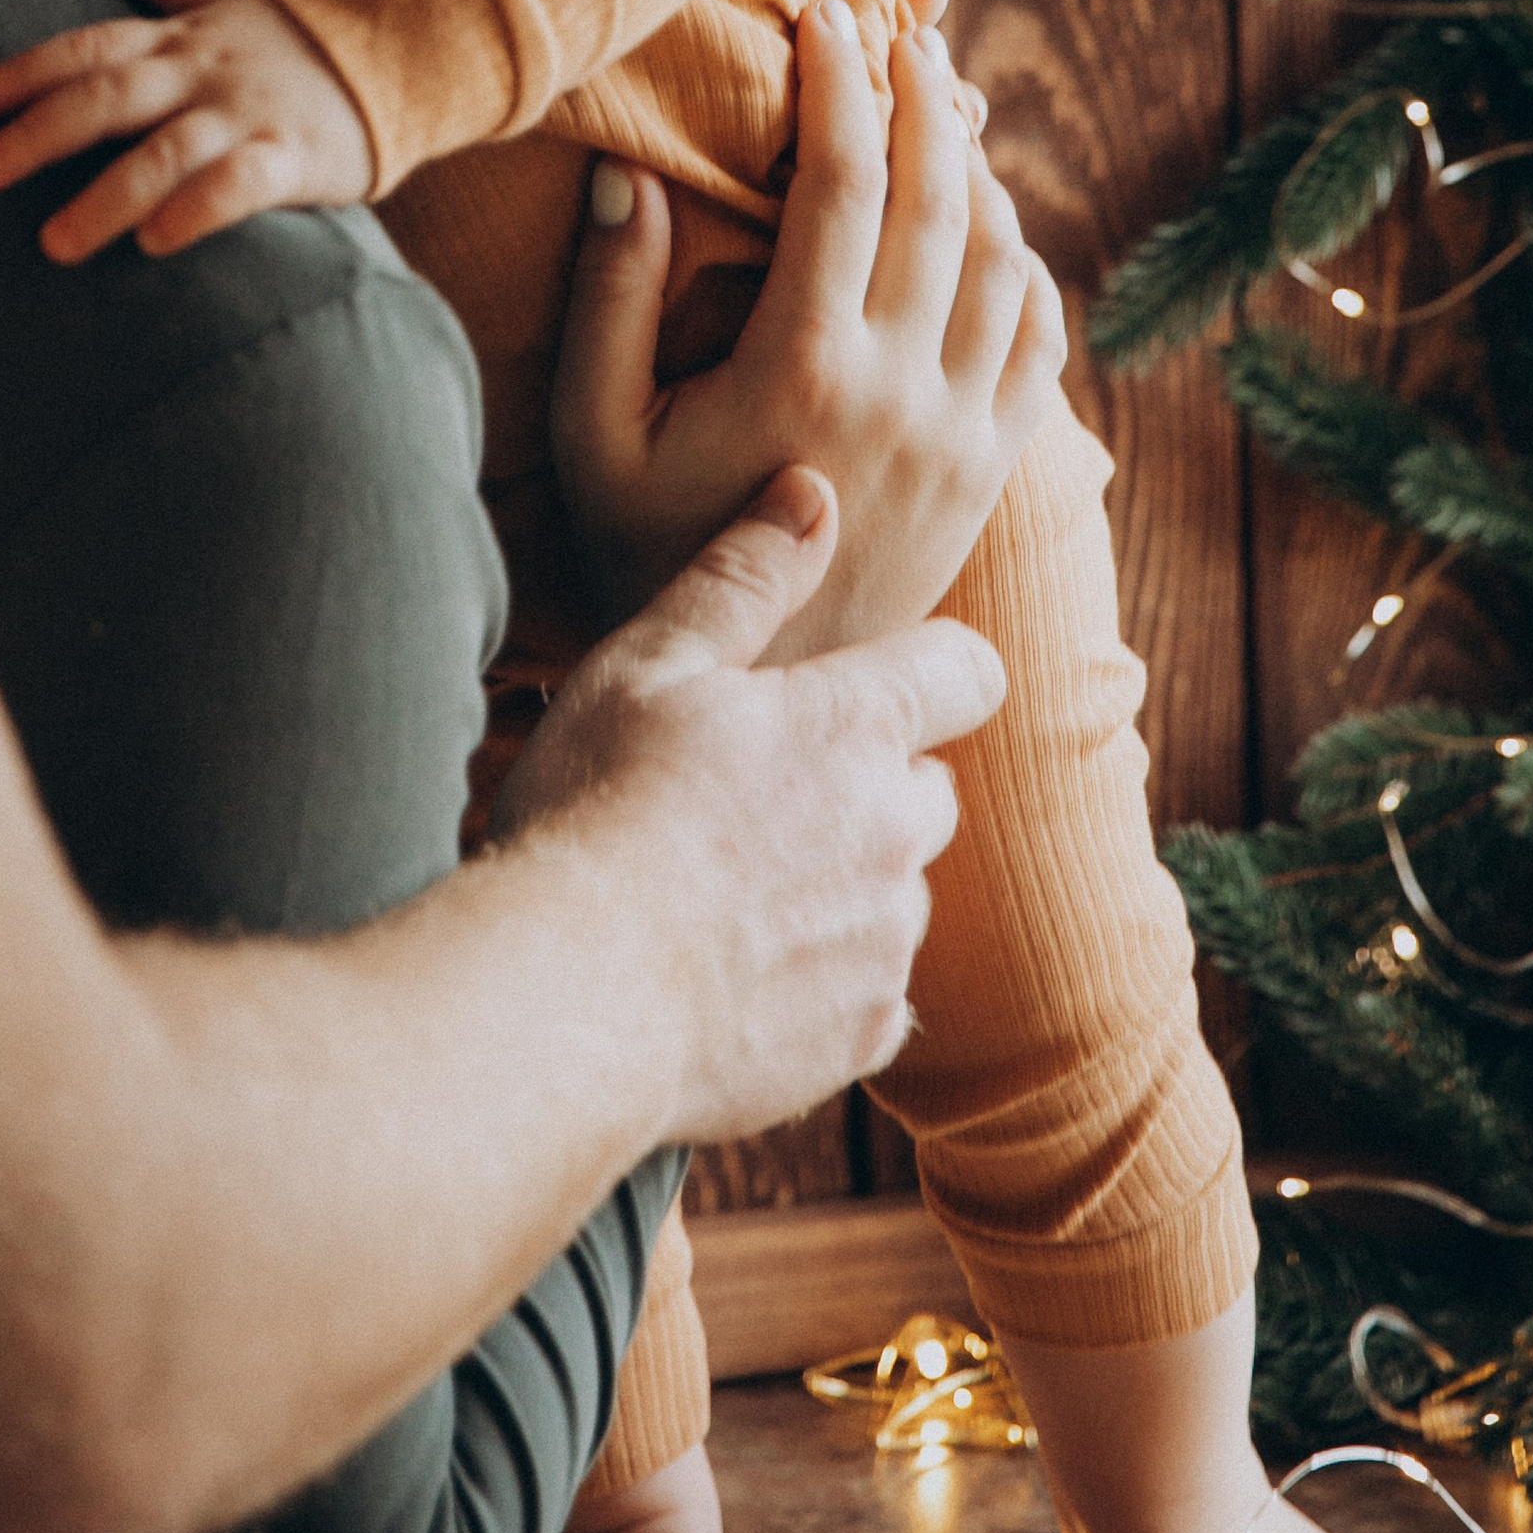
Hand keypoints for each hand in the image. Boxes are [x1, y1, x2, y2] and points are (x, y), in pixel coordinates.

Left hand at [0, 0, 373, 258]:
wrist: (400, 49)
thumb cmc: (294, 39)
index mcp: (180, 37)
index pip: (88, 46)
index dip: (25, 72)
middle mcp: (203, 71)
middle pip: (110, 94)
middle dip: (40, 132)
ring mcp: (247, 113)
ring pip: (167, 150)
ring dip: (107, 195)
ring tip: (54, 243)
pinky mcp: (294, 157)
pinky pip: (241, 185)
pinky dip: (197, 209)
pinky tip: (157, 242)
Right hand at [493, 463, 1006, 1136]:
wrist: (567, 998)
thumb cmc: (593, 808)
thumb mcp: (649, 661)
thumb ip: (744, 575)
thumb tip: (814, 493)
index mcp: (854, 726)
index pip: (966, 671)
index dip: (932, 668)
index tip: (871, 685)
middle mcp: (894, 832)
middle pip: (931, 790)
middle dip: (873, 784)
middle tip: (761, 796)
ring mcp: (884, 944)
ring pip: (901, 894)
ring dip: (849, 885)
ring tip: (734, 892)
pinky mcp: (858, 1039)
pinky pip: (875, 997)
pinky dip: (828, 981)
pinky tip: (739, 974)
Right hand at [551, 0, 1063, 646]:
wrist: (752, 695)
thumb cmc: (646, 555)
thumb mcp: (595, 436)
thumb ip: (608, 303)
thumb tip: (628, 173)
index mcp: (803, 368)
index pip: (844, 182)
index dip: (842, 81)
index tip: (825, 15)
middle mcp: (903, 393)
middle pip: (941, 197)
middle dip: (922, 92)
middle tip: (900, 28)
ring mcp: (963, 436)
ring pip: (1004, 256)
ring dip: (977, 166)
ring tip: (939, 104)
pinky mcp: (992, 472)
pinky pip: (1040, 337)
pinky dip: (1023, 259)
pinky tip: (984, 220)